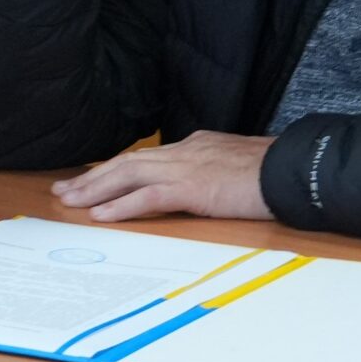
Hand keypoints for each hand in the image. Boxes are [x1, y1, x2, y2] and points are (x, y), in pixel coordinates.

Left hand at [52, 131, 275, 222]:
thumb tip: (199, 186)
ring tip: (71, 201)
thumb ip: (211, 173)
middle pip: (127, 162)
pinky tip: (101, 215)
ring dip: (96, 190)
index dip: (115, 169)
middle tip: (65, 189)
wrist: (295, 170)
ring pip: (128, 175)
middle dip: (93, 177)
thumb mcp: (234, 168)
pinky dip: (121, 205)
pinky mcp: (193, 187)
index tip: (91, 179)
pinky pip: (147, 196)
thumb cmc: (273, 173)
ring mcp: (187, 167)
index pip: (145, 158)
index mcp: (194, 146)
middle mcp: (184, 151)